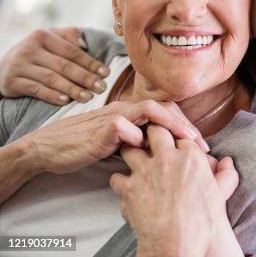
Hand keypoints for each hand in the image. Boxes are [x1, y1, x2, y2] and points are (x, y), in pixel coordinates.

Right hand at [0, 27, 109, 104]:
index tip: (106, 73)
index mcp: (43, 35)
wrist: (2, 67)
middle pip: (64, 66)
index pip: (72, 51)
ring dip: (72, 89)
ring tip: (88, 97)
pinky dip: (52, 96)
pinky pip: (36, 90)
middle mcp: (29, 49)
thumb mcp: (50, 39)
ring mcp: (19, 65)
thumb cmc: (37, 52)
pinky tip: (66, 101)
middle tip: (101, 88)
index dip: (90, 63)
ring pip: (51, 79)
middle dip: (85, 78)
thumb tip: (86, 44)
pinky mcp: (11, 82)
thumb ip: (69, 36)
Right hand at [20, 100, 207, 174]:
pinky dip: (134, 133)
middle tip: (202, 146)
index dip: (187, 125)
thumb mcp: (119, 143)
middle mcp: (126, 111)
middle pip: (165, 107)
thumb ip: (139, 143)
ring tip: (186, 142)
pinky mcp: (97, 130)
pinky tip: (143, 146)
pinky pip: (120, 125)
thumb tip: (166, 154)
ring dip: (172, 124)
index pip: (167, 111)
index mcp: (132, 113)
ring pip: (148, 109)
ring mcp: (112, 117)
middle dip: (186, 125)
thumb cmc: (85, 146)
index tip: (202, 145)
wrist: (48, 148)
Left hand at [110, 125, 239, 256]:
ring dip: (132, 152)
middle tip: (152, 141)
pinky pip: (117, 177)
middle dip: (153, 134)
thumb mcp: (221, 195)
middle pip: (155, 131)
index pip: (181, 134)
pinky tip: (126, 186)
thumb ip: (227, 175)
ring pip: (130, 148)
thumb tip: (228, 161)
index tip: (175, 145)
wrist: (177, 243)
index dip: (177, 139)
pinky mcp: (129, 188)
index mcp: (190, 157)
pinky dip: (120, 181)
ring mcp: (145, 172)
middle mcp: (167, 159)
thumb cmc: (200, 222)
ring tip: (135, 159)